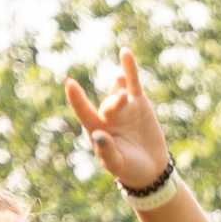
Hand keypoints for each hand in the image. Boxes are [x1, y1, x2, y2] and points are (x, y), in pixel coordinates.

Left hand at [61, 47, 177, 191]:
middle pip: (108, 104)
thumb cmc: (129, 169)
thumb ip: (106, 152)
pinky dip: (129, 68)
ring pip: (118, 91)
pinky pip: (132, 82)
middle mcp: (107, 115)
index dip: (77, 98)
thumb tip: (98, 135)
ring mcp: (123, 107)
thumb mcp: (117, 165)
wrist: (150, 169)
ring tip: (126, 94)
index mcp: (96, 129)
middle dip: (115, 102)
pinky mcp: (138, 103)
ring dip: (119, 87)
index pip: (84, 112)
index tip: (70, 83)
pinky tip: (125, 52)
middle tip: (123, 101)